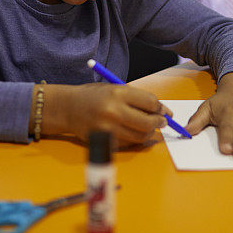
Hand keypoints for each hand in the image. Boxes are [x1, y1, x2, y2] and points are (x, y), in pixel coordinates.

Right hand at [40, 83, 169, 146]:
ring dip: (148, 133)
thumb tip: (163, 110)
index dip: (160, 108)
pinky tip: (133, 131)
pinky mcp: (105, 141)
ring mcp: (109, 128)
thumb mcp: (115, 89)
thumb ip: (137, 98)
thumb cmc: (93, 96)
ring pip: (140, 136)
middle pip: (147, 122)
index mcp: (117, 93)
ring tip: (148, 127)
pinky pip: (129, 143)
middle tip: (162, 122)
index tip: (164, 111)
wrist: (68, 108)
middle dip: (159, 122)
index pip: (150, 102)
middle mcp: (113, 111)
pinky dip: (135, 139)